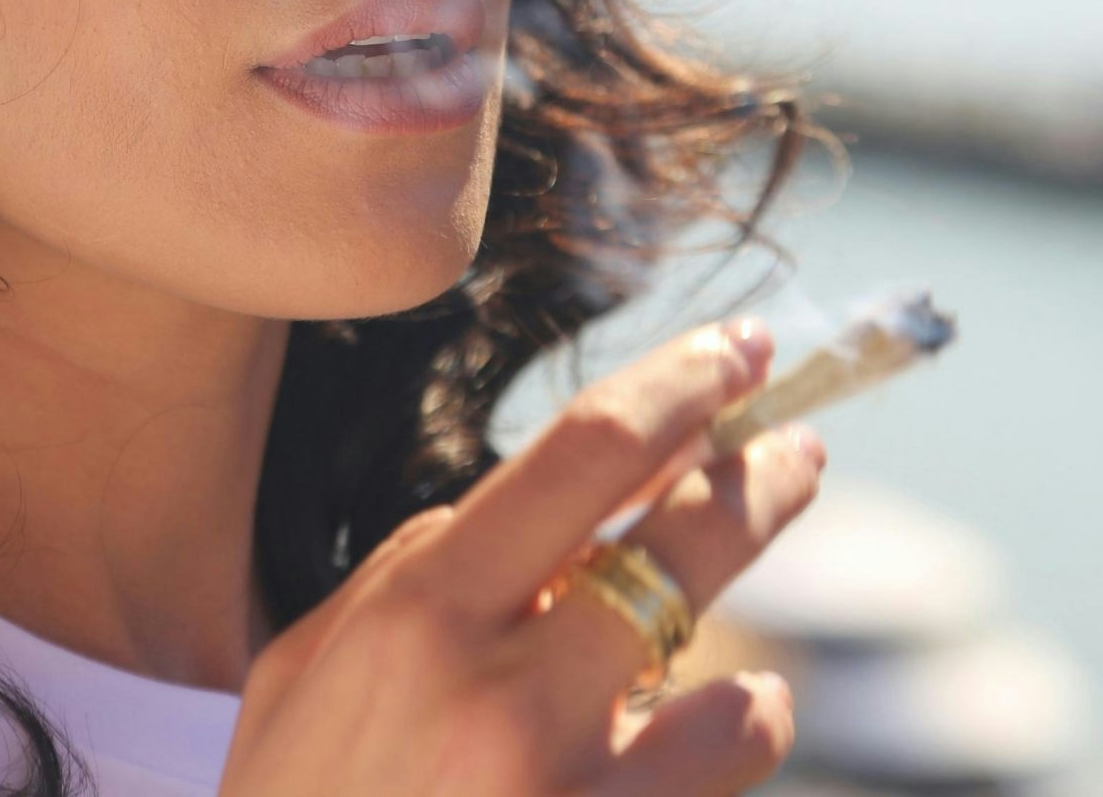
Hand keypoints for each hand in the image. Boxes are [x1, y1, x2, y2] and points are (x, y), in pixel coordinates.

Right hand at [219, 319, 824, 794]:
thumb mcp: (304, 668)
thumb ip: (411, 571)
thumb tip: (530, 501)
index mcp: (416, 613)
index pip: (586, 451)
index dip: (683, 385)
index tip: (736, 350)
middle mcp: (498, 693)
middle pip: (687, 544)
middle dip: (763, 481)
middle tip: (798, 447)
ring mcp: (563, 788)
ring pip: (737, 691)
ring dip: (734, 674)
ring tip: (721, 684)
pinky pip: (730, 771)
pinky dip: (731, 743)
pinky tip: (706, 744)